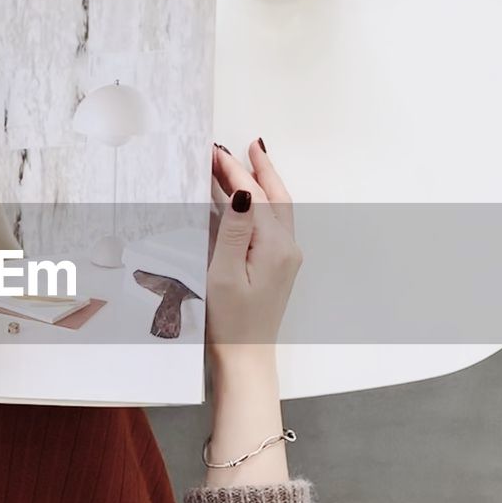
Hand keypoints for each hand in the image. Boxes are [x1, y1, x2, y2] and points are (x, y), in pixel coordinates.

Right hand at [206, 140, 301, 358]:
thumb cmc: (229, 322)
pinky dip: (260, 203)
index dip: (234, 172)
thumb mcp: (224, 274)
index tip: (213, 152)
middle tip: (245, 145)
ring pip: (276, 208)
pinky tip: (246, 199)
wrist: (245, 357)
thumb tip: (242, 194)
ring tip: (247, 162)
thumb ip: (234, 231)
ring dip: (261, 183)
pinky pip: (271, 224)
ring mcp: (285, 257)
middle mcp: (287, 248)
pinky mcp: (278, 266)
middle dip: (257, 169)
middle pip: (274, 196)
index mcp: (275, 247)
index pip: (254, 197)